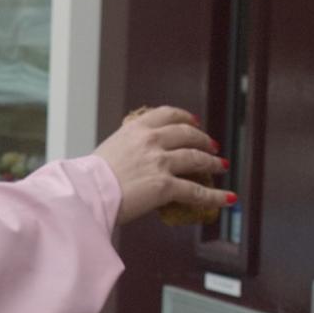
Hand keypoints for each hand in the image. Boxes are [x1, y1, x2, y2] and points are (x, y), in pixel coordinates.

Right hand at [92, 106, 231, 225]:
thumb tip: (137, 160)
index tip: (194, 122)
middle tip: (212, 146)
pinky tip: (227, 198)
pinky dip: (215, 196)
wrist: (86, 193)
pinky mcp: (166, 186)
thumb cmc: (90, 178)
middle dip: (204, 140)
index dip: (186, 118)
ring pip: (197, 159)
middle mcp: (151, 141)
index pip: (168, 114)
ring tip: (221, 166)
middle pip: (188, 134)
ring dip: (213, 163)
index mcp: (136, 129)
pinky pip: (197, 192)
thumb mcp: (109, 150)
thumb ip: (128, 148)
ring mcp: (161, 163)